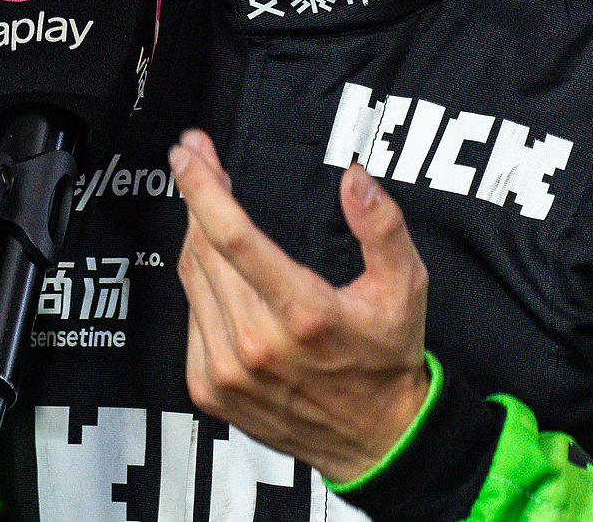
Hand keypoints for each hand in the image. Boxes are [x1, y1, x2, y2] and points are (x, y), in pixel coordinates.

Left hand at [171, 128, 430, 483]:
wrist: (376, 440)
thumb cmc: (385, 359)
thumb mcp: (405, 287)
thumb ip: (383, 227)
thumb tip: (355, 179)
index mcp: (304, 315)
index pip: (234, 238)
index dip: (202, 189)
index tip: (187, 153)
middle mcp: (258, 346)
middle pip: (204, 250)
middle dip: (197, 198)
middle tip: (201, 164)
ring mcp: (228, 372)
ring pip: (191, 280)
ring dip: (196, 237)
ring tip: (211, 212)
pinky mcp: (209, 390)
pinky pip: (189, 317)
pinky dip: (199, 286)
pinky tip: (220, 274)